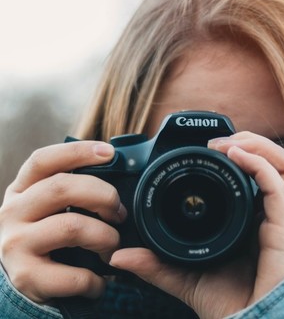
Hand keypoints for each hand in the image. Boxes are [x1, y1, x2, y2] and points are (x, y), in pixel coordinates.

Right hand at [0, 141, 124, 302]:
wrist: (24, 283)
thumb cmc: (49, 237)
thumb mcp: (53, 207)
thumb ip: (76, 187)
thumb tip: (120, 167)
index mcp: (22, 190)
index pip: (43, 160)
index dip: (77, 152)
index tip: (110, 152)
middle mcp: (12, 213)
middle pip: (62, 187)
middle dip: (104, 196)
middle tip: (120, 213)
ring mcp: (15, 245)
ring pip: (72, 227)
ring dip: (106, 237)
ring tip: (113, 247)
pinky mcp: (26, 277)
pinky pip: (74, 275)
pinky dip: (96, 280)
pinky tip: (100, 281)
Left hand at [109, 131, 283, 317]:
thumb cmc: (231, 305)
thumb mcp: (186, 277)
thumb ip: (157, 264)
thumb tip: (120, 257)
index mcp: (263, 224)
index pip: (267, 181)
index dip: (247, 160)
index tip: (211, 152)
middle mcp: (280, 219)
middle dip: (256, 145)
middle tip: (221, 141)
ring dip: (261, 146)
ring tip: (230, 142)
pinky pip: (280, 184)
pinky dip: (259, 162)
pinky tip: (235, 154)